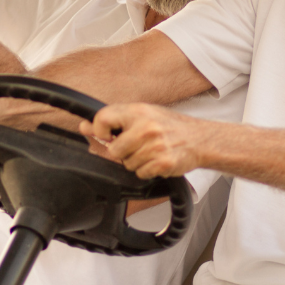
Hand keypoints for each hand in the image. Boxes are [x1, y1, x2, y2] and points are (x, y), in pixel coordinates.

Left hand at [81, 103, 208, 178]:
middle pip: (113, 150)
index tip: (107, 136)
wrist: (200, 139)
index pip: (103, 119)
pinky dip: (147, 170)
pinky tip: (157, 160)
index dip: (99, 131)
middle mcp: (146, 126)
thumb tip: (84, 127)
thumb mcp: (143, 115)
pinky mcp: (163, 163)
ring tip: (151, 152)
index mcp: (138, 111)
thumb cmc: (170, 126)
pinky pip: (141, 173)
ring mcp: (155, 145)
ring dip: (136, 162)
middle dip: (122, 152)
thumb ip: (114, 121)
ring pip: (127, 164)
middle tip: (136, 146)